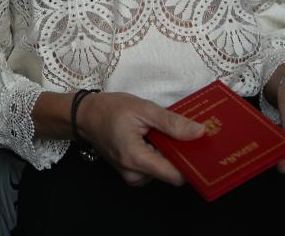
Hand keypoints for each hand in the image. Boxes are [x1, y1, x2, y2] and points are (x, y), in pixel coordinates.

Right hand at [75, 91, 204, 186]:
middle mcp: (134, 175)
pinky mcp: (131, 173)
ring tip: (161, 132)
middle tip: (181, 131)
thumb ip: (171, 123)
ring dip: (167, 152)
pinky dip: (158, 154)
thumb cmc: (110, 110)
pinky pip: (153, 168)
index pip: (176, 176)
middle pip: (171, 173)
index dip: (191, 163)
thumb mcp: (143, 109)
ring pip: (163, 170)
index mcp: (136, 159)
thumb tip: (199, 132)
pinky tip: (153, 137)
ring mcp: (131, 176)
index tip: (199, 147)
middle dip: (179, 153)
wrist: (84, 116)